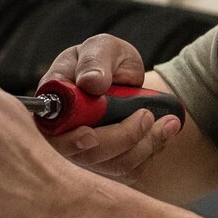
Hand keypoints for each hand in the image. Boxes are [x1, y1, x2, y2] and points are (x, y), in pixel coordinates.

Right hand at [40, 34, 181, 182]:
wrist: (125, 79)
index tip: (90, 135)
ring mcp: (84, 154)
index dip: (68, 140)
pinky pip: (129, 170)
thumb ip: (94, 60)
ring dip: (145, 144)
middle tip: (146, 115)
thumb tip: (90, 82)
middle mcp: (63, 134)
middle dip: (120, 138)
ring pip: (112, 165)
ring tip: (168, 122)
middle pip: (84, 155)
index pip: (49, 131)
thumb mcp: (102, 48)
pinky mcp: (107, 165)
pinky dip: (151, 150)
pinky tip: (162, 132)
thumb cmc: (106, 62)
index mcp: (54, 103)